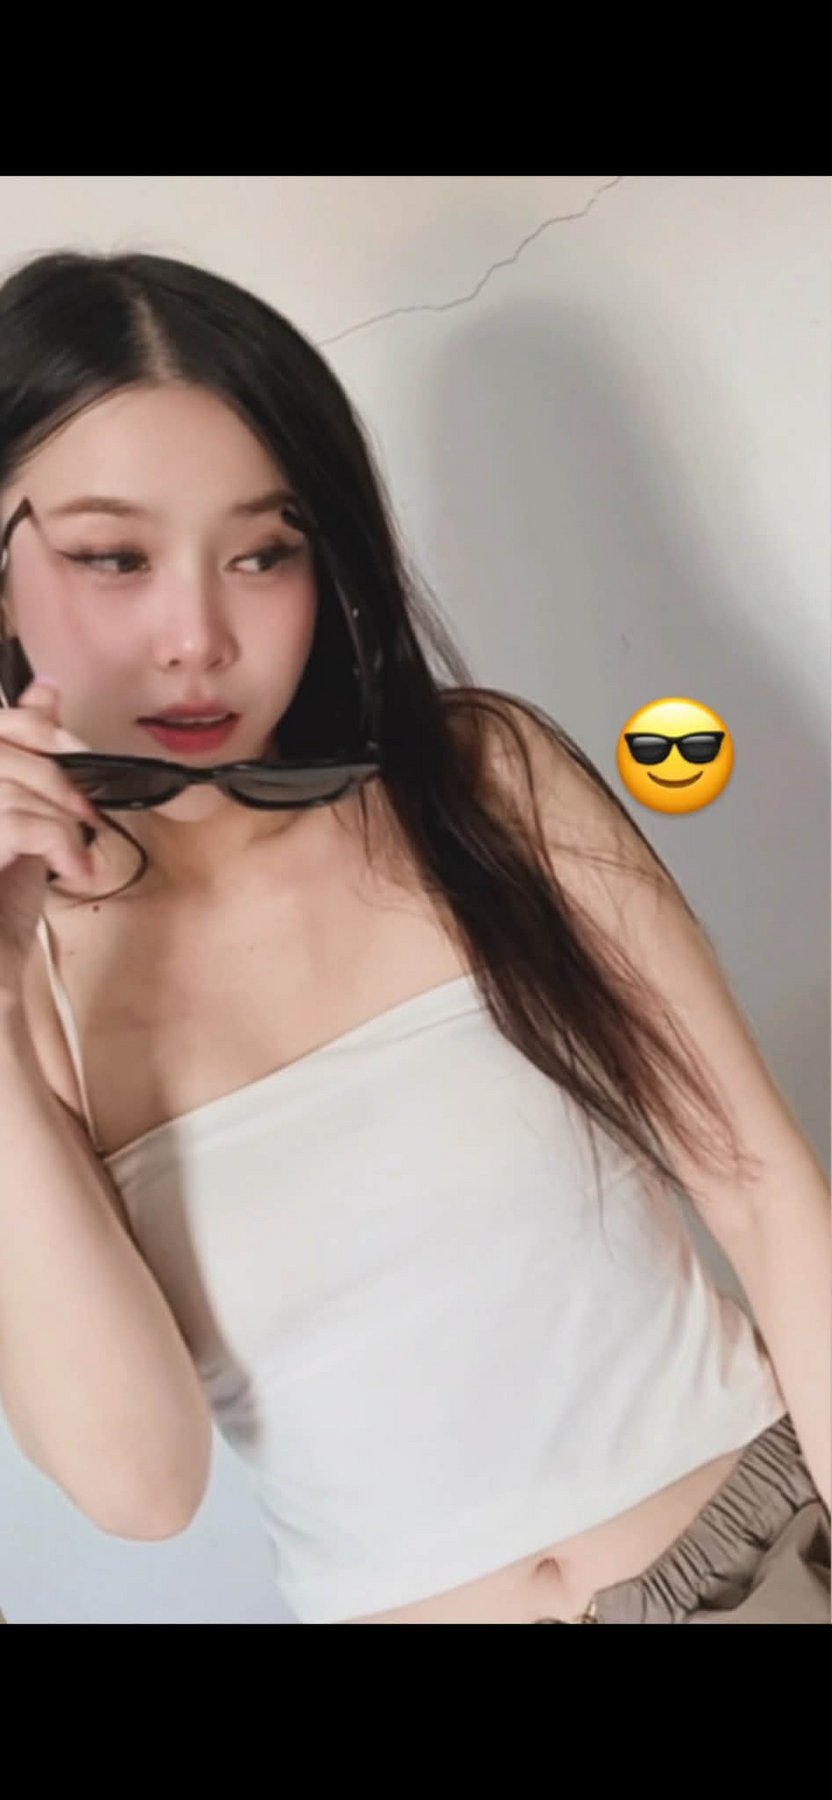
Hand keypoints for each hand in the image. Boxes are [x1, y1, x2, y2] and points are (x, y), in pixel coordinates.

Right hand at [0, 678, 98, 995]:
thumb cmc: (0, 900)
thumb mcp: (24, 817)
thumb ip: (30, 757)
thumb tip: (47, 691)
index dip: (35, 724)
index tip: (74, 751)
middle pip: (0, 747)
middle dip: (56, 775)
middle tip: (85, 815)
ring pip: (10, 787)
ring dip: (60, 817)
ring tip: (75, 853)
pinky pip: (16, 823)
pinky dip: (58, 844)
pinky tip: (72, 871)